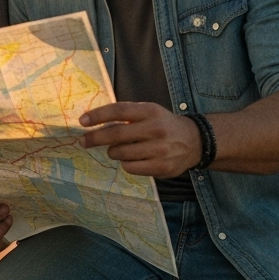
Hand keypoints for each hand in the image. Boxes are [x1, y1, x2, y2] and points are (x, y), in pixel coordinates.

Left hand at [80, 101, 201, 177]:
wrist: (196, 141)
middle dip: (95, 138)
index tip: (82, 121)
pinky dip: (125, 163)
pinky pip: (131, 167)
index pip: (119, 111)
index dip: (98, 115)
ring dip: (113, 152)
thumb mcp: (150, 112)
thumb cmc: (164, 125)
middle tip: (83, 142)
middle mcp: (156, 129)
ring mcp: (160, 149)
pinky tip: (132, 159)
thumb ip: (128, 115)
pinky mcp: (162, 167)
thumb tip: (95, 121)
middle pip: (116, 134)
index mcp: (150, 111)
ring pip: (121, 153)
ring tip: (118, 149)